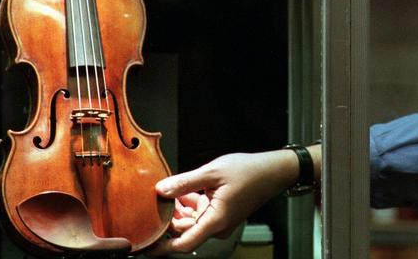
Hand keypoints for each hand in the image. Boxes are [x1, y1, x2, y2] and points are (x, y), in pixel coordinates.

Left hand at [145, 150, 298, 255]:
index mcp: (216, 221)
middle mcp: (218, 226)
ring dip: (179, 208)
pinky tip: (184, 189)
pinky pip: (199, 214)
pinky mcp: (220, 214)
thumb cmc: (248, 171)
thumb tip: (160, 190)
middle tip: (154, 198)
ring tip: (171, 189)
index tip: (146, 246)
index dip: (163, 247)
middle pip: (184, 230)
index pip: (184, 243)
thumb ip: (184, 182)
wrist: (271, 171)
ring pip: (190, 221)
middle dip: (168, 216)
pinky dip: (189, 204)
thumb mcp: (212, 173)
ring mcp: (219, 221)